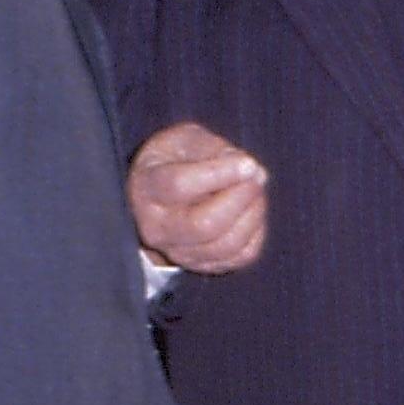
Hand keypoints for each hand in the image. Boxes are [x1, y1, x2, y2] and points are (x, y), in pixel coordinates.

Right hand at [128, 122, 268, 271]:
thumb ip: (213, 148)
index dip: (220, 174)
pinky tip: (252, 211)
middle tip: (257, 176)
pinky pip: (239, 257)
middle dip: (241, 198)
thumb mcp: (183, 140)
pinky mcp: (200, 264)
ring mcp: (177, 252)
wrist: (158, 198)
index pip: (179, 185)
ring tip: (256, 189)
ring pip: (225, 245)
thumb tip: (248, 169)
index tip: (249, 163)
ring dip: (252, 215)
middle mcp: (157, 227)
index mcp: (147, 188)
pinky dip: (255, 234)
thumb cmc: (173, 161)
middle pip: (204, 224)